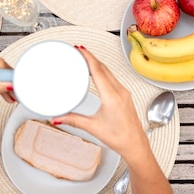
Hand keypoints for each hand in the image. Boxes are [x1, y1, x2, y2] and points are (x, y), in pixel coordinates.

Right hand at [53, 47, 147, 162]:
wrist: (135, 144)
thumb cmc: (120, 137)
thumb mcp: (93, 127)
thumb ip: (74, 120)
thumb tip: (58, 118)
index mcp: (112, 97)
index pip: (98, 71)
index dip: (88, 58)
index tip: (80, 49)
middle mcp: (120, 91)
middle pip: (104, 68)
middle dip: (91, 58)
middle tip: (78, 51)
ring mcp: (124, 92)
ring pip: (109, 72)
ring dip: (97, 64)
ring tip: (86, 60)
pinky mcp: (125, 95)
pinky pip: (113, 78)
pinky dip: (103, 72)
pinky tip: (98, 73)